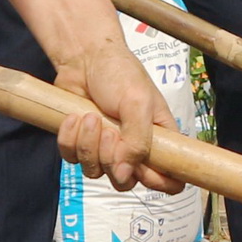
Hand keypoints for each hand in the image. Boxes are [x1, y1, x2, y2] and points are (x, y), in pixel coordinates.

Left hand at [53, 38, 183, 193]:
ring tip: (91, 117)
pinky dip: (70, 138)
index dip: (161, 184)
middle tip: (109, 131)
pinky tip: (74, 117)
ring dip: (89, 145)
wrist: (84, 58)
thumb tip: (126, 174)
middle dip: (111, 159)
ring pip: (95, 172)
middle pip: (125, 182)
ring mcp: (105, 149)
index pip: (171, 180)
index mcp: (159, 141)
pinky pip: (72, 158)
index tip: (143, 169)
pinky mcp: (81, 144)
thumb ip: (138, 140)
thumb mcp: (138, 103)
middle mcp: (133, 150)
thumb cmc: (119, 73)